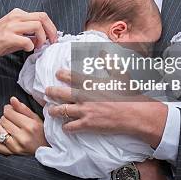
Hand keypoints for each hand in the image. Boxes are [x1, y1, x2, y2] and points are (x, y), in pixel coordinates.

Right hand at [0, 8, 57, 65]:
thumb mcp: (13, 34)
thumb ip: (27, 34)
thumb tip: (43, 38)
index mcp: (16, 14)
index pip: (41, 15)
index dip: (51, 27)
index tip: (52, 38)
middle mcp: (14, 16)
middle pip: (43, 17)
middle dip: (52, 31)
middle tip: (52, 42)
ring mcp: (10, 26)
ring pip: (37, 26)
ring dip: (42, 39)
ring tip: (38, 47)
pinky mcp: (6, 37)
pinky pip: (27, 41)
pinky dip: (31, 47)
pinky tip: (26, 50)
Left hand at [0, 97, 48, 155]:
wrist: (45, 150)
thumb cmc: (41, 132)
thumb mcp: (35, 118)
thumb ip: (23, 108)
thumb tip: (12, 99)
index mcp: (30, 126)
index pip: (8, 112)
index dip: (8, 109)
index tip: (11, 111)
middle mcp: (22, 137)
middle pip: (2, 120)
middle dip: (5, 118)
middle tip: (12, 120)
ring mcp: (15, 146)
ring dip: (0, 127)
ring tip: (8, 128)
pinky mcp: (11, 153)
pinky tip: (2, 135)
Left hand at [45, 69, 166, 147]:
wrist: (134, 114)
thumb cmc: (129, 94)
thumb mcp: (120, 75)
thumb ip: (110, 63)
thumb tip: (104, 52)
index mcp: (91, 83)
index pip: (72, 76)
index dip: (62, 74)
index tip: (57, 73)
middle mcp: (84, 96)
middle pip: (61, 94)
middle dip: (51, 92)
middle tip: (47, 91)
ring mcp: (84, 111)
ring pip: (62, 111)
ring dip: (54, 111)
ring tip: (51, 111)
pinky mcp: (87, 124)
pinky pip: (71, 127)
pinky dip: (66, 127)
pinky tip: (64, 127)